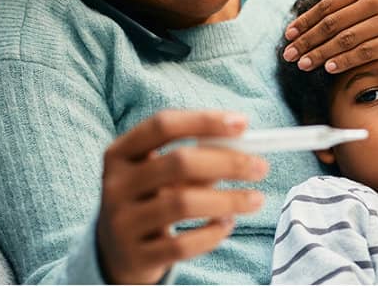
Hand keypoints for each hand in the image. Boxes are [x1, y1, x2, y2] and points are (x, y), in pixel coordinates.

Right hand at [96, 110, 268, 283]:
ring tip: (255, 199)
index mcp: (120, 153)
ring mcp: (122, 222)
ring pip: (184, 204)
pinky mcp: (136, 256)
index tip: (244, 124)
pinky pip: (183, 244)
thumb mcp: (162, 175)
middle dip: (228, 162)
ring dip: (229, 200)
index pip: (163, 125)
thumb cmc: (151, 199)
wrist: (117, 253)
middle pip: (178, 163)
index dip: (205, 121)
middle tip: (261, 167)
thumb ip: (197, 158)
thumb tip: (246, 146)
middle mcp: (115, 185)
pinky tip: (227, 225)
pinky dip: (213, 233)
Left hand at [282, 0, 377, 73]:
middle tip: (288, 53)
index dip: (306, 20)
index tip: (289, 33)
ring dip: (320, 54)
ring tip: (302, 64)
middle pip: (333, 24)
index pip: (329, 4)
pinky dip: (345, 61)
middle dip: (307, 40)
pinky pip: (367, 52)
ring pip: (346, 41)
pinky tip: (329, 68)